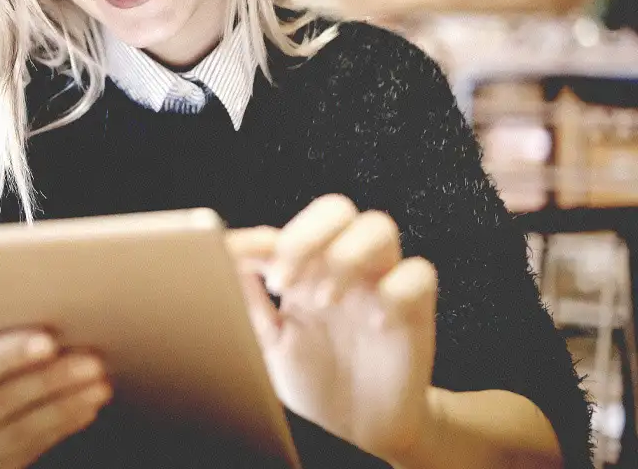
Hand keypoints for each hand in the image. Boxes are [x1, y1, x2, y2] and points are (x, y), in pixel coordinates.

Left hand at [227, 195, 438, 462]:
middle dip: (306, 235)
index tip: (238, 260)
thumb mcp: (268, 343)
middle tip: (283, 281)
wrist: (360, 429)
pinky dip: (395, 291)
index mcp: (306, 270)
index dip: (262, 240)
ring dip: (346, 256)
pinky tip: (375, 324)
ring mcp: (380, 284)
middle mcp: (344, 267)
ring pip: (378, 228)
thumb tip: (220, 261)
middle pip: (335, 210)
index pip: (288, 230)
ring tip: (323, 301)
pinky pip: (418, 274)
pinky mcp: (415, 309)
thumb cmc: (313, 380)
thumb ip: (248, 302)